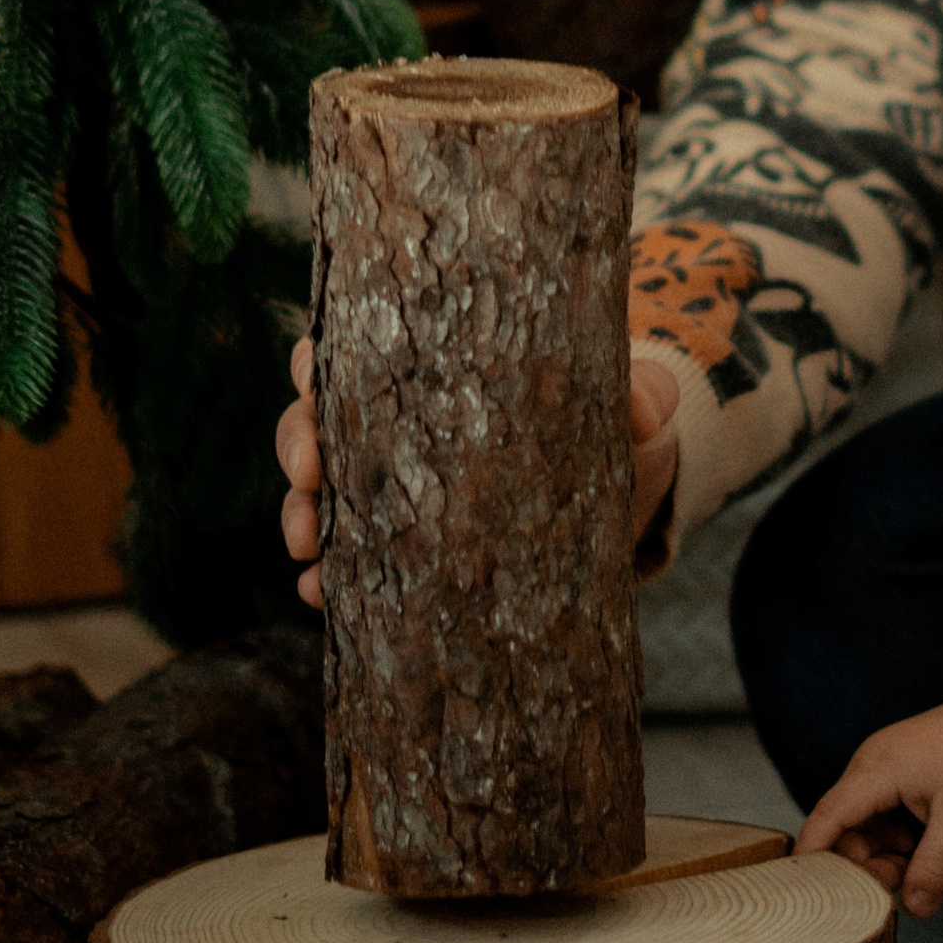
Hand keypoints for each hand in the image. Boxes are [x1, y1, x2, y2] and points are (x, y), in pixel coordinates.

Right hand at [281, 337, 684, 607]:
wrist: (629, 490)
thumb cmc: (617, 422)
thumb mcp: (635, 404)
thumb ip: (642, 398)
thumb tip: (645, 413)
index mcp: (437, 363)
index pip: (354, 345)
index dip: (319, 365)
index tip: (314, 387)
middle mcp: (400, 420)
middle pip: (318, 417)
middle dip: (297, 444)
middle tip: (306, 475)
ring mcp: (394, 485)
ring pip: (318, 491)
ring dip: (299, 517)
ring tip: (306, 554)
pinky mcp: (404, 544)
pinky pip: (348, 559)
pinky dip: (327, 579)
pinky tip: (320, 597)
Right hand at [794, 669, 942, 917]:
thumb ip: (934, 867)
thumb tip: (913, 910)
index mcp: (875, 771)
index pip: (827, 816)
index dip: (812, 853)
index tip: (802, 889)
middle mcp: (868, 767)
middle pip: (843, 827)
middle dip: (863, 863)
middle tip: (898, 881)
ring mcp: (879, 768)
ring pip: (861, 824)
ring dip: (880, 853)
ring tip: (913, 865)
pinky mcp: (893, 773)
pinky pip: (877, 814)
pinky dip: (891, 838)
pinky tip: (916, 847)